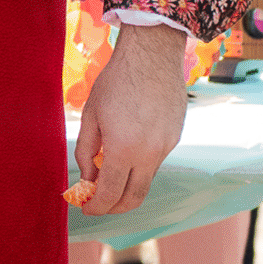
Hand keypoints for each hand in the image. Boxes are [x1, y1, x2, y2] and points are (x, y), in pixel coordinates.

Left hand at [75, 23, 188, 214]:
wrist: (152, 55)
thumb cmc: (116, 81)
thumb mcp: (92, 115)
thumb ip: (87, 151)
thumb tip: (88, 177)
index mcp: (125, 149)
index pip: (110, 194)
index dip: (96, 207)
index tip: (86, 208)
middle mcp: (150, 154)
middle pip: (134, 197)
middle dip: (115, 207)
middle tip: (100, 204)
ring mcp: (166, 147)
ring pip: (146, 179)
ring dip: (128, 184)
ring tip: (110, 175)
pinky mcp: (175, 137)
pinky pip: (156, 160)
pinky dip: (140, 164)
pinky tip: (129, 149)